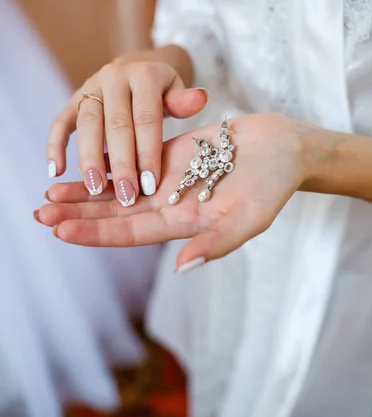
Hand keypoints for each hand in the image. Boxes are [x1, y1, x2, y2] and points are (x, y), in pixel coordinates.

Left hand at [38, 113, 313, 269]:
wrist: (285, 149)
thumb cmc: (274, 185)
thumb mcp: (250, 217)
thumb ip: (217, 242)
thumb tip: (182, 267)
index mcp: (185, 224)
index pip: (132, 233)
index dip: (96, 233)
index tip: (61, 231)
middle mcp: (171, 204)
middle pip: (117, 214)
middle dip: (80, 215)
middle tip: (41, 214)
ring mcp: (170, 178)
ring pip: (120, 188)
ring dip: (87, 191)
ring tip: (51, 193)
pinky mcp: (171, 153)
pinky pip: (134, 158)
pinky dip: (109, 160)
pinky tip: (85, 160)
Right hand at [46, 48, 207, 205]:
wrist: (140, 67)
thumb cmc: (163, 91)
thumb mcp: (179, 92)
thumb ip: (184, 101)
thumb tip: (200, 99)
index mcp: (144, 75)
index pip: (147, 118)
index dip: (147, 152)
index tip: (150, 185)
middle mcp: (114, 77)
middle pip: (116, 124)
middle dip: (120, 163)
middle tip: (125, 195)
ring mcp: (91, 88)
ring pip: (87, 124)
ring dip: (89, 158)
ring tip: (93, 189)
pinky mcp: (74, 99)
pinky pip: (60, 122)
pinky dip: (55, 146)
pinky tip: (55, 172)